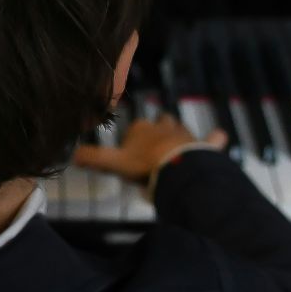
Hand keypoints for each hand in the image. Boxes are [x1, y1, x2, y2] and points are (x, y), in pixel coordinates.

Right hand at [72, 114, 227, 182]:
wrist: (176, 169)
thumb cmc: (144, 165)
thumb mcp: (113, 163)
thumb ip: (93, 158)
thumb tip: (71, 155)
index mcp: (142, 129)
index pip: (135, 128)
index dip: (132, 139)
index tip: (130, 154)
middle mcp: (164, 126)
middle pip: (160, 122)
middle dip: (158, 130)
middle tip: (154, 148)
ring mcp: (185, 134)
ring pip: (181, 128)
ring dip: (179, 135)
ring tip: (177, 147)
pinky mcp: (204, 145)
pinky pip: (212, 139)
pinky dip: (215, 139)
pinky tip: (219, 137)